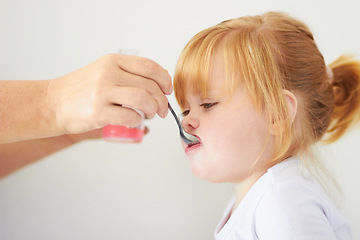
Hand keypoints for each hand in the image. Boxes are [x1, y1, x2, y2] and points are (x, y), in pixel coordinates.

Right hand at [47, 54, 171, 133]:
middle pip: (149, 86)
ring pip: (143, 100)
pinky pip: (130, 117)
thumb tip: (159, 84)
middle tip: (162, 109)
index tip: (167, 89)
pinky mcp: (98, 112)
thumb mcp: (103, 70)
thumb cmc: (81, 89)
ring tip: (151, 114)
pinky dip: (138, 121)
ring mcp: (102, 92)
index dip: (164, 79)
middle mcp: (108, 73)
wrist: (52, 103)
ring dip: (153, 109)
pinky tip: (135, 121)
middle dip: (162, 100)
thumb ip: (127, 73)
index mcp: (112, 61)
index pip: (149, 66)